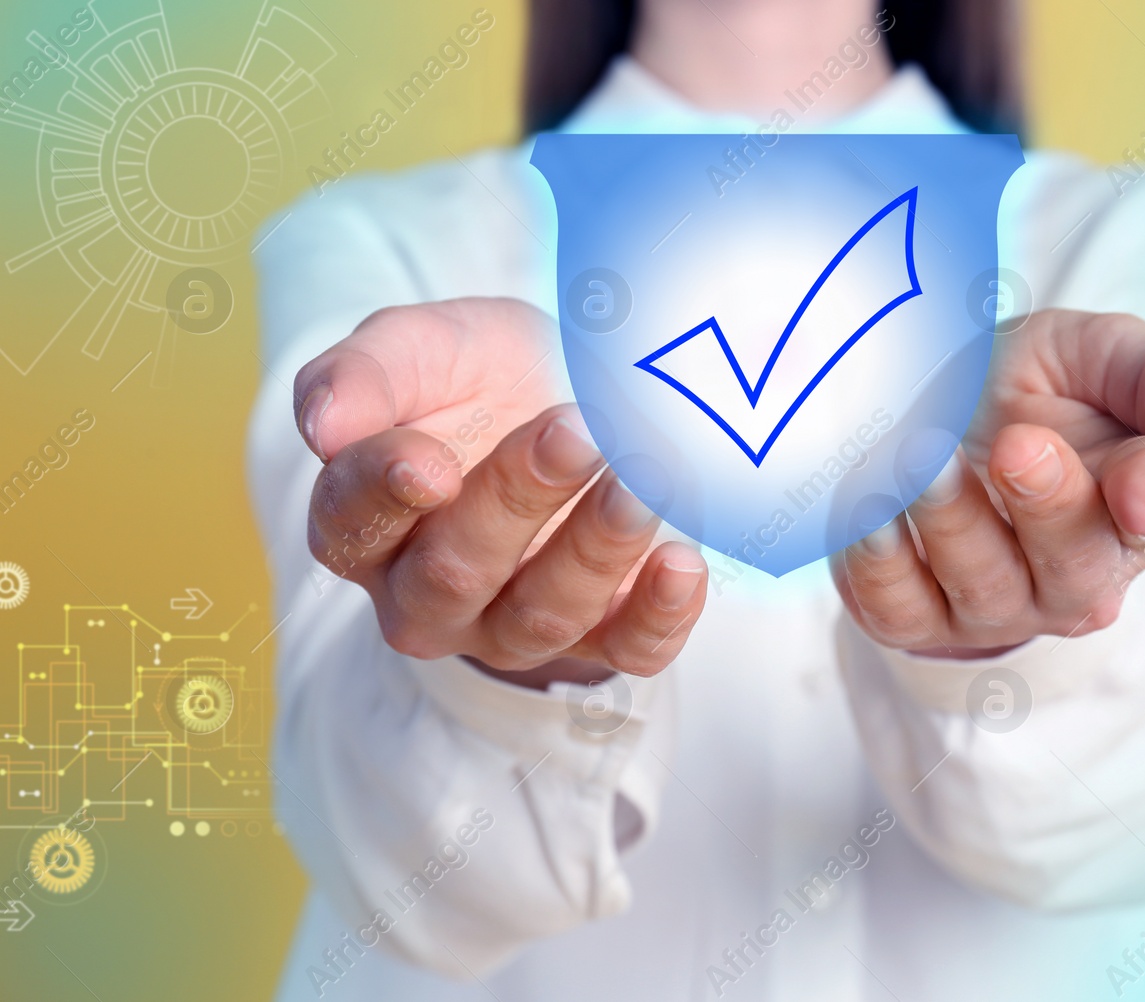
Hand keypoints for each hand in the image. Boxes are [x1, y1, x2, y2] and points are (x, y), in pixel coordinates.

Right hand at [294, 297, 708, 684]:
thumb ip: (366, 374)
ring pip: (542, 616)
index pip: (352, 524)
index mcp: (362, 523)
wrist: (575, 393)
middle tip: (577, 430)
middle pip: (456, 573)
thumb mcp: (424, 347)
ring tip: (640, 477)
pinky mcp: (601, 636)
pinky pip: (626, 652)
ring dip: (596, 548)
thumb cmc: (482, 376)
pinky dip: (659, 617)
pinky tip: (682, 563)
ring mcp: (512, 624)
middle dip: (519, 501)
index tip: (433, 462)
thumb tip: (322, 425)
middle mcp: (427, 593)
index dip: (387, 494)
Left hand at [831, 310, 1144, 656]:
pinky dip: (878, 560)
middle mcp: (1074, 577)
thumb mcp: (1101, 355)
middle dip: (1048, 506)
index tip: (1137, 485)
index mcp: (1138, 512)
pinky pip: (898, 606)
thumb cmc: (1035, 388)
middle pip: (1076, 566)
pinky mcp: (914, 619)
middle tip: (1016, 445)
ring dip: (952, 522)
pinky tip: (866, 504)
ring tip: (919, 458)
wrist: (933, 406)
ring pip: (984, 586)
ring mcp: (994, 607)